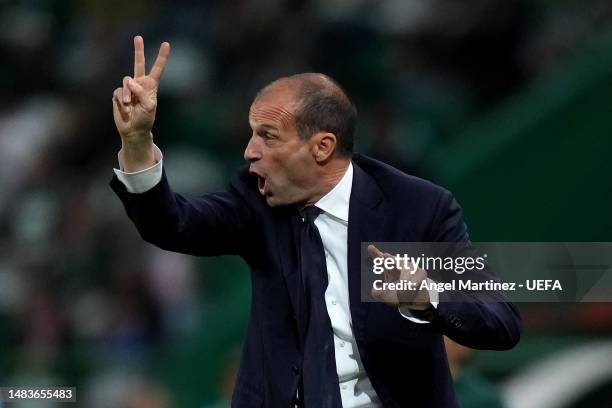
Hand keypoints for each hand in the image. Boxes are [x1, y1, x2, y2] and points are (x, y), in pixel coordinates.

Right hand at [112, 36, 169, 170]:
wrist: (133, 130)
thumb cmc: (145, 119)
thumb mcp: (150, 107)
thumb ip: (142, 92)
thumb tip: (129, 81)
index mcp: (151, 86)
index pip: (157, 69)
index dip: (162, 57)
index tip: (166, 44)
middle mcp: (140, 84)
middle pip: (139, 63)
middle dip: (138, 50)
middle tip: (138, 37)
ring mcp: (128, 88)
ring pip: (126, 82)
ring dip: (128, 95)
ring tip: (131, 106)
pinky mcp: (119, 94)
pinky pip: (119, 92)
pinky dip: (122, 100)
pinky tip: (125, 108)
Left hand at [368, 244, 430, 309]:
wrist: (412, 301)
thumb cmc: (397, 296)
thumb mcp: (385, 296)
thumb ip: (377, 293)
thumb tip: (374, 290)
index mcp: (388, 268)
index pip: (381, 259)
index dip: (375, 252)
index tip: (369, 247)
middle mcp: (399, 264)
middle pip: (394, 260)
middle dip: (389, 258)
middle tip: (384, 256)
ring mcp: (410, 267)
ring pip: (407, 268)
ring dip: (405, 278)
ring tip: (403, 287)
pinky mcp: (421, 272)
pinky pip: (418, 274)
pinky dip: (415, 281)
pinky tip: (411, 286)